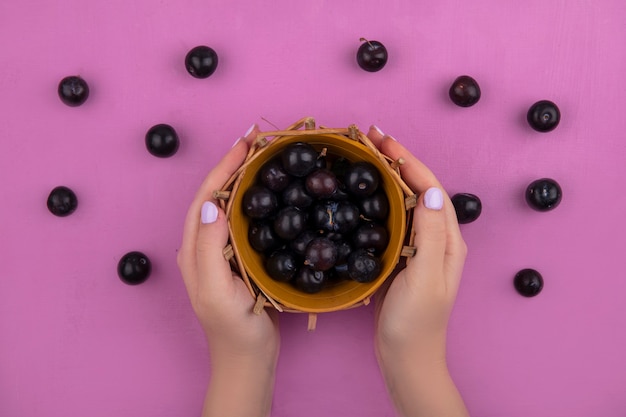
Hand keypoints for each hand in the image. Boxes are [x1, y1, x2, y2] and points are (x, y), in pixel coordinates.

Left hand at [177, 125, 278, 416]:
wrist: (247, 359)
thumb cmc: (232, 328)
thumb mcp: (216, 289)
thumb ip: (209, 248)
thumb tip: (211, 204)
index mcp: (194, 248)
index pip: (207, 196)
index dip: (224, 166)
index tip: (247, 141)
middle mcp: (205, 244)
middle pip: (218, 193)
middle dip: (235, 163)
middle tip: (259, 138)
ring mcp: (223, 250)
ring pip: (233, 204)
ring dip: (246, 176)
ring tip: (266, 154)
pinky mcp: (241, 258)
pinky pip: (248, 219)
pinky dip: (259, 198)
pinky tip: (274, 191)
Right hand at [366, 127, 468, 416]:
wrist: (406, 358)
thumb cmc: (416, 323)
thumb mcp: (425, 278)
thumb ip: (431, 235)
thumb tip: (432, 191)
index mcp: (448, 240)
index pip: (430, 188)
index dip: (408, 161)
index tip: (383, 140)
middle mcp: (437, 239)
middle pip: (419, 189)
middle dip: (397, 160)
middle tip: (370, 138)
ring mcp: (419, 248)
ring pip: (405, 201)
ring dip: (387, 175)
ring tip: (365, 156)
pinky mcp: (402, 257)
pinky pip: (392, 219)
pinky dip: (379, 199)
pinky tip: (364, 194)